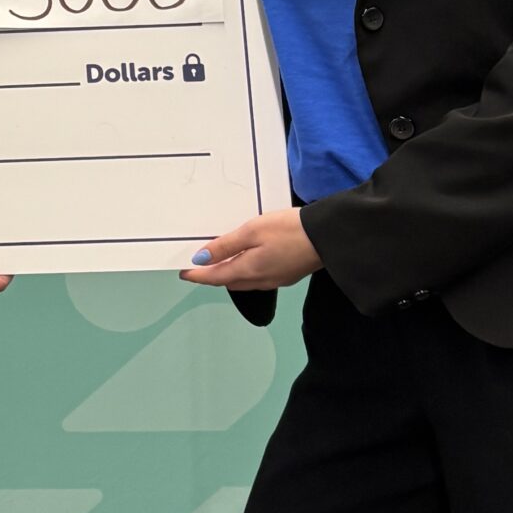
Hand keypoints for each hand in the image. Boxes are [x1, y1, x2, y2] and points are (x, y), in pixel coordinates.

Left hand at [180, 208, 319, 291]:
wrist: (329, 237)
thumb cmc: (288, 230)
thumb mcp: (252, 231)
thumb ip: (226, 246)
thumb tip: (200, 260)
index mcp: (248, 271)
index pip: (214, 277)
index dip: (197, 275)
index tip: (183, 272)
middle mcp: (260, 281)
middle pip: (228, 282)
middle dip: (211, 276)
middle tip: (198, 265)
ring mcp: (276, 280)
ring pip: (244, 281)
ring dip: (229, 274)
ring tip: (218, 262)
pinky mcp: (287, 275)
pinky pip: (258, 278)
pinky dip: (245, 271)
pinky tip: (246, 260)